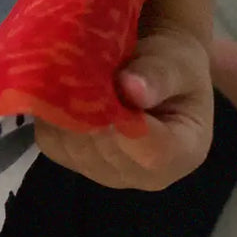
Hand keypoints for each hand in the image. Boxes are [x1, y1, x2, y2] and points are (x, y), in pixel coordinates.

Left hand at [34, 23, 213, 190]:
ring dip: (67, 112)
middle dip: (92, 113)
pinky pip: (52, 142)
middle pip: (106, 154)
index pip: (152, 154)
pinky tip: (60, 91)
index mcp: (184, 154)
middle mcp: (146, 175)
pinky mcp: (73, 161)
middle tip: (83, 70)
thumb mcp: (177, 60)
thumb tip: (132, 88)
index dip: (125, 124)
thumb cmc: (174, 63)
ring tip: (74, 76)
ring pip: (74, 149)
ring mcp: (106, 173)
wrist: (150, 67)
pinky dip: (51, 115)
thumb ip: (159, 75)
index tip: (112, 87)